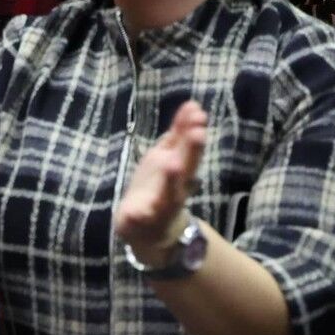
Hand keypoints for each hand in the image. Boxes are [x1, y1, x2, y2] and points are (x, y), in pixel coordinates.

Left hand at [116, 100, 207, 254]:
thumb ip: (180, 133)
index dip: (193, 133)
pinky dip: (139, 216)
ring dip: (171, 180)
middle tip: (198, 133)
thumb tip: (193, 105)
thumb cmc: (160, 186)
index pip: (189, 150)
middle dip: (191, 152)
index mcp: (180, 171)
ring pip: (168, 194)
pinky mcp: (142, 222)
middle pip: (185, 169)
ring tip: (173, 164)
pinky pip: (141, 219)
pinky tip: (136, 212)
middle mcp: (175, 188)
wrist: (148, 229)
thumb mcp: (169, 156)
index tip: (198, 113)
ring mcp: (160, 206)